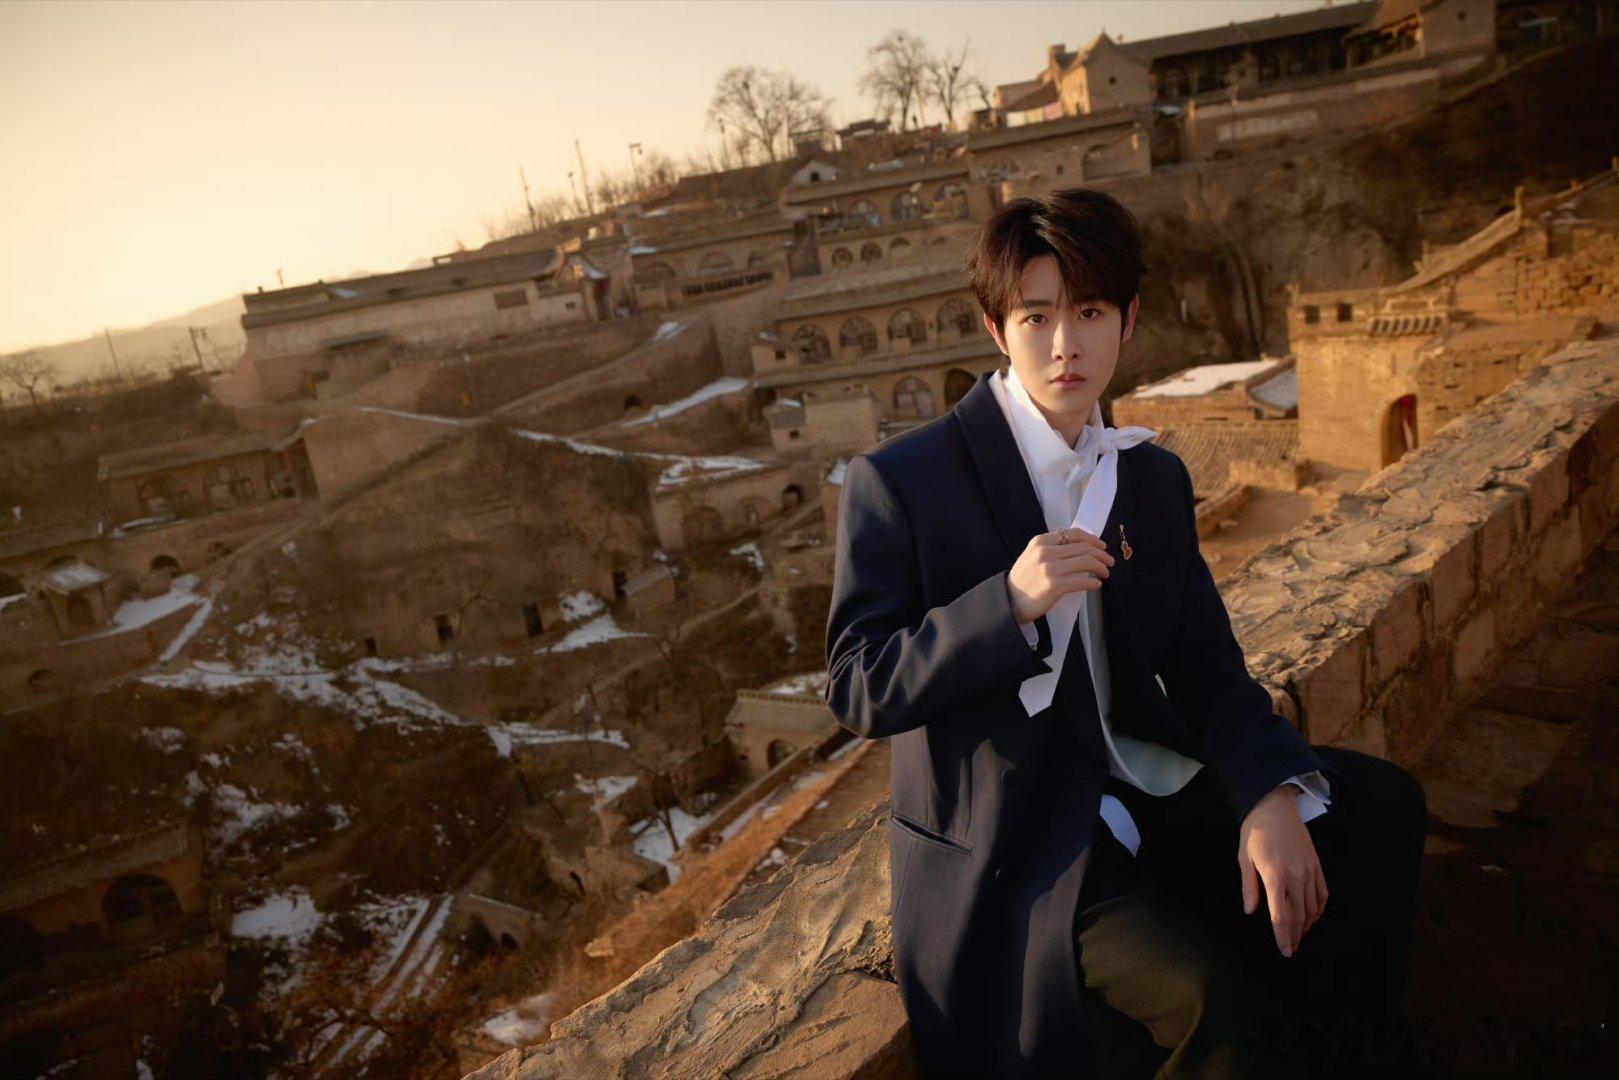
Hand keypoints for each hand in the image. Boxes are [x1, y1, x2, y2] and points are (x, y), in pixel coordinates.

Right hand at [1007, 528, 1115, 624]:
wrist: (1009, 600)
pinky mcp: (1054, 585)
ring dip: (1101, 567)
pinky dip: (1093, 583)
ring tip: (1105, 573)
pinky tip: (1096, 585)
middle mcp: (1045, 552)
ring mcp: (1050, 568)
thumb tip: (1079, 547)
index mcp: (1041, 541)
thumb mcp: (1032, 556)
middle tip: (1109, 561)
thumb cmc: (1023, 580)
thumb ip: (1051, 548)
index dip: (1092, 539)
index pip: (1073, 534)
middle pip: (1083, 548)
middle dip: (1101, 554)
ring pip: (1086, 562)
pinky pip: (1082, 581)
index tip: (1102, 546)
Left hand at [1238, 784, 1327, 957]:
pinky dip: (1319, 909)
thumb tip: (1250, 911)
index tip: (1286, 951)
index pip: (1281, 916)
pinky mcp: (1317, 865)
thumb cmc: (1255, 832)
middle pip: (1298, 916)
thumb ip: (1249, 886)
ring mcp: (1309, 871)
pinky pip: (1322, 893)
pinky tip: (1312, 916)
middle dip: (1295, 936)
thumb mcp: (1244, 858)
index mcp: (1275, 877)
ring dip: (1306, 925)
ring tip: (1300, 935)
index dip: (1283, 937)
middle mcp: (1295, 877)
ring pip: (1312, 907)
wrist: (1275, 807)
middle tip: (1292, 948)